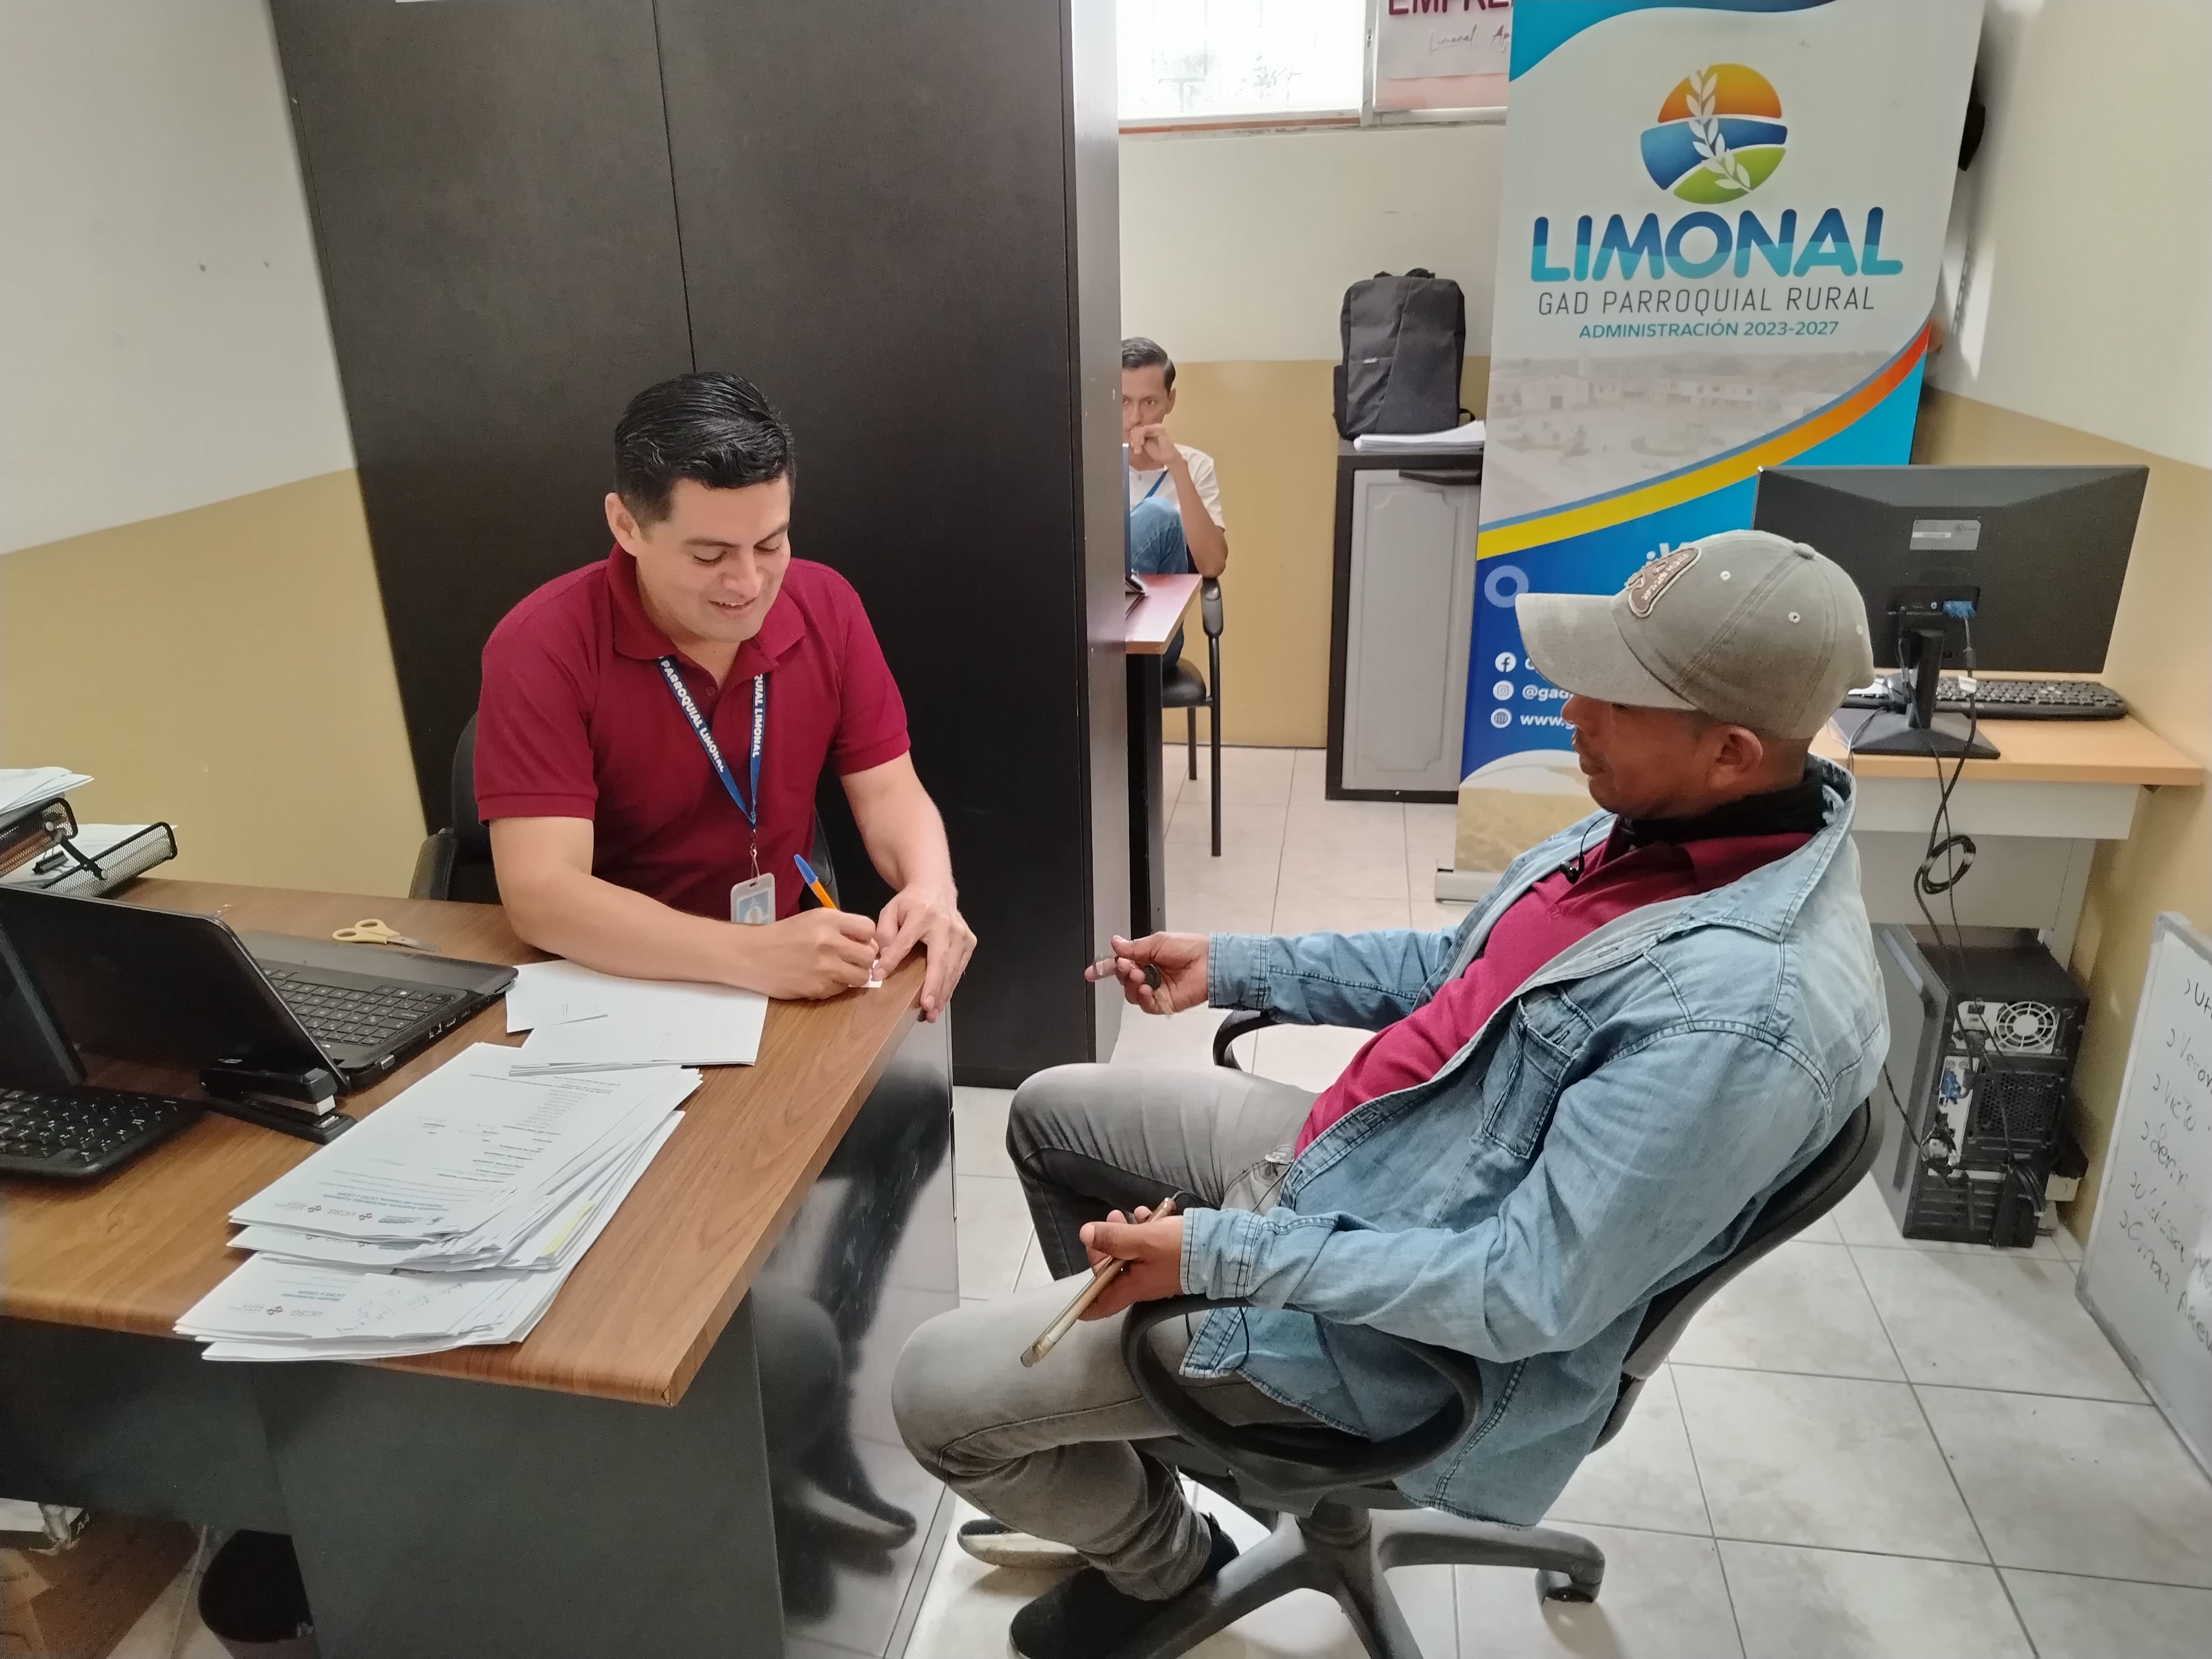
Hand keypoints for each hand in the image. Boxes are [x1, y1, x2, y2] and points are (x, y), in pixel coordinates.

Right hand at [740, 907, 878, 1000]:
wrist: (751, 955)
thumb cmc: (782, 936)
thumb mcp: (812, 920)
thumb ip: (840, 927)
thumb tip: (868, 943)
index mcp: (828, 919)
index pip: (869, 929)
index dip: (867, 938)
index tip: (858, 943)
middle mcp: (829, 941)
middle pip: (869, 955)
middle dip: (863, 960)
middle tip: (851, 961)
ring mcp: (824, 966)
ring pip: (861, 977)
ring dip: (854, 976)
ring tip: (839, 972)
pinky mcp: (817, 987)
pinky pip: (841, 990)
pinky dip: (835, 987)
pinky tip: (821, 979)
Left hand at [874, 883, 975, 1021]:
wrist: (935, 887)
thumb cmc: (911, 903)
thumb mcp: (891, 910)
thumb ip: (884, 932)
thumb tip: (881, 959)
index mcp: (922, 915)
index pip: (904, 942)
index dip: (892, 960)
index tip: (879, 976)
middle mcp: (945, 925)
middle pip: (939, 961)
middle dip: (934, 987)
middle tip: (927, 1008)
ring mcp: (961, 934)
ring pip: (952, 968)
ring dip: (943, 993)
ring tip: (933, 1013)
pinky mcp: (969, 942)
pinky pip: (959, 968)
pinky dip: (950, 986)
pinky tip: (941, 1000)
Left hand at [1077, 1207, 1185, 1320]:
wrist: (1221, 1249)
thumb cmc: (1179, 1249)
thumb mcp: (1143, 1240)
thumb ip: (1113, 1238)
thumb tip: (1084, 1234)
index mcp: (1132, 1287)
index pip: (1101, 1305)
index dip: (1084, 1303)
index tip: (1073, 1295)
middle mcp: (1142, 1283)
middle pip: (1112, 1271)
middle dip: (1106, 1246)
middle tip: (1108, 1222)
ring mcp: (1156, 1272)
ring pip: (1130, 1255)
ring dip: (1125, 1233)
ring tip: (1126, 1214)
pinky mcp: (1169, 1260)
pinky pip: (1148, 1247)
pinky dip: (1144, 1231)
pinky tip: (1148, 1215)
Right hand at [1084, 932, 1205, 1015]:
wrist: (1209, 964)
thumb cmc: (1191, 949)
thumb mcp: (1158, 941)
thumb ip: (1134, 947)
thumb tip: (1115, 944)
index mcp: (1147, 957)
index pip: (1121, 963)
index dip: (1105, 967)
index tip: (1092, 971)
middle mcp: (1150, 974)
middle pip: (1123, 979)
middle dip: (1121, 972)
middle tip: (1126, 965)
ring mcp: (1156, 989)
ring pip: (1131, 993)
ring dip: (1131, 985)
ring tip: (1140, 976)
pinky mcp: (1163, 1003)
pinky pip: (1145, 1005)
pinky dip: (1142, 997)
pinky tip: (1147, 989)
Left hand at [1128, 422, 1178, 472]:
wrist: (1168, 458)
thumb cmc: (1159, 454)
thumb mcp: (1144, 445)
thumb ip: (1139, 439)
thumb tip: (1131, 433)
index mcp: (1149, 431)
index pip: (1137, 430)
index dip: (1133, 438)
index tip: (1132, 447)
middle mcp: (1153, 427)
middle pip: (1137, 429)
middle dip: (1134, 440)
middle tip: (1136, 450)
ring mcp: (1156, 427)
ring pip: (1140, 430)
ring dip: (1136, 440)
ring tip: (1138, 450)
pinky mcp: (1158, 428)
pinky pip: (1144, 430)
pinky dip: (1140, 437)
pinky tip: (1142, 443)